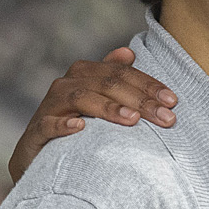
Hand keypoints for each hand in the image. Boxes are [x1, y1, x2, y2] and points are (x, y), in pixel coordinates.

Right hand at [4, 47, 179, 183]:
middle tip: (166, 118)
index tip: (172, 101)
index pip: (121, 74)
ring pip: (81, 99)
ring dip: (108, 108)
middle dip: (139, 100)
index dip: (148, 85)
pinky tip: (81, 127)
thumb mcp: (94, 100)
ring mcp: (50, 107)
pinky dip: (64, 125)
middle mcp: (66, 85)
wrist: (36, 156)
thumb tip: (129, 52)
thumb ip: (111, 75)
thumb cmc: (73, 126)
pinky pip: (49, 124)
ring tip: (132, 120)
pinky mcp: (37, 131)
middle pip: (107, 84)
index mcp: (84, 74)